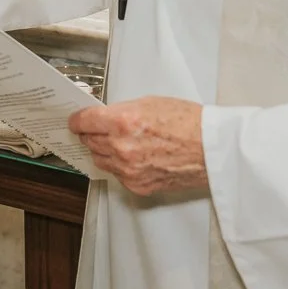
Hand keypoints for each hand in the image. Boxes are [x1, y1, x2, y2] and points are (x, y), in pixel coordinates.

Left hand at [68, 96, 207, 196]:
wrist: (212, 149)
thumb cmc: (187, 122)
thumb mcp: (148, 103)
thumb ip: (120, 111)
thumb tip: (103, 118)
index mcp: (122, 122)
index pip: (83, 122)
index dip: (77, 121)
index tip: (75, 121)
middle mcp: (121, 147)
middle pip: (89, 142)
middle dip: (92, 135)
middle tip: (98, 130)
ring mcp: (129, 170)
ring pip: (100, 160)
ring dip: (104, 151)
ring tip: (119, 143)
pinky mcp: (138, 185)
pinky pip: (117, 175)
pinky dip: (120, 166)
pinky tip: (134, 157)